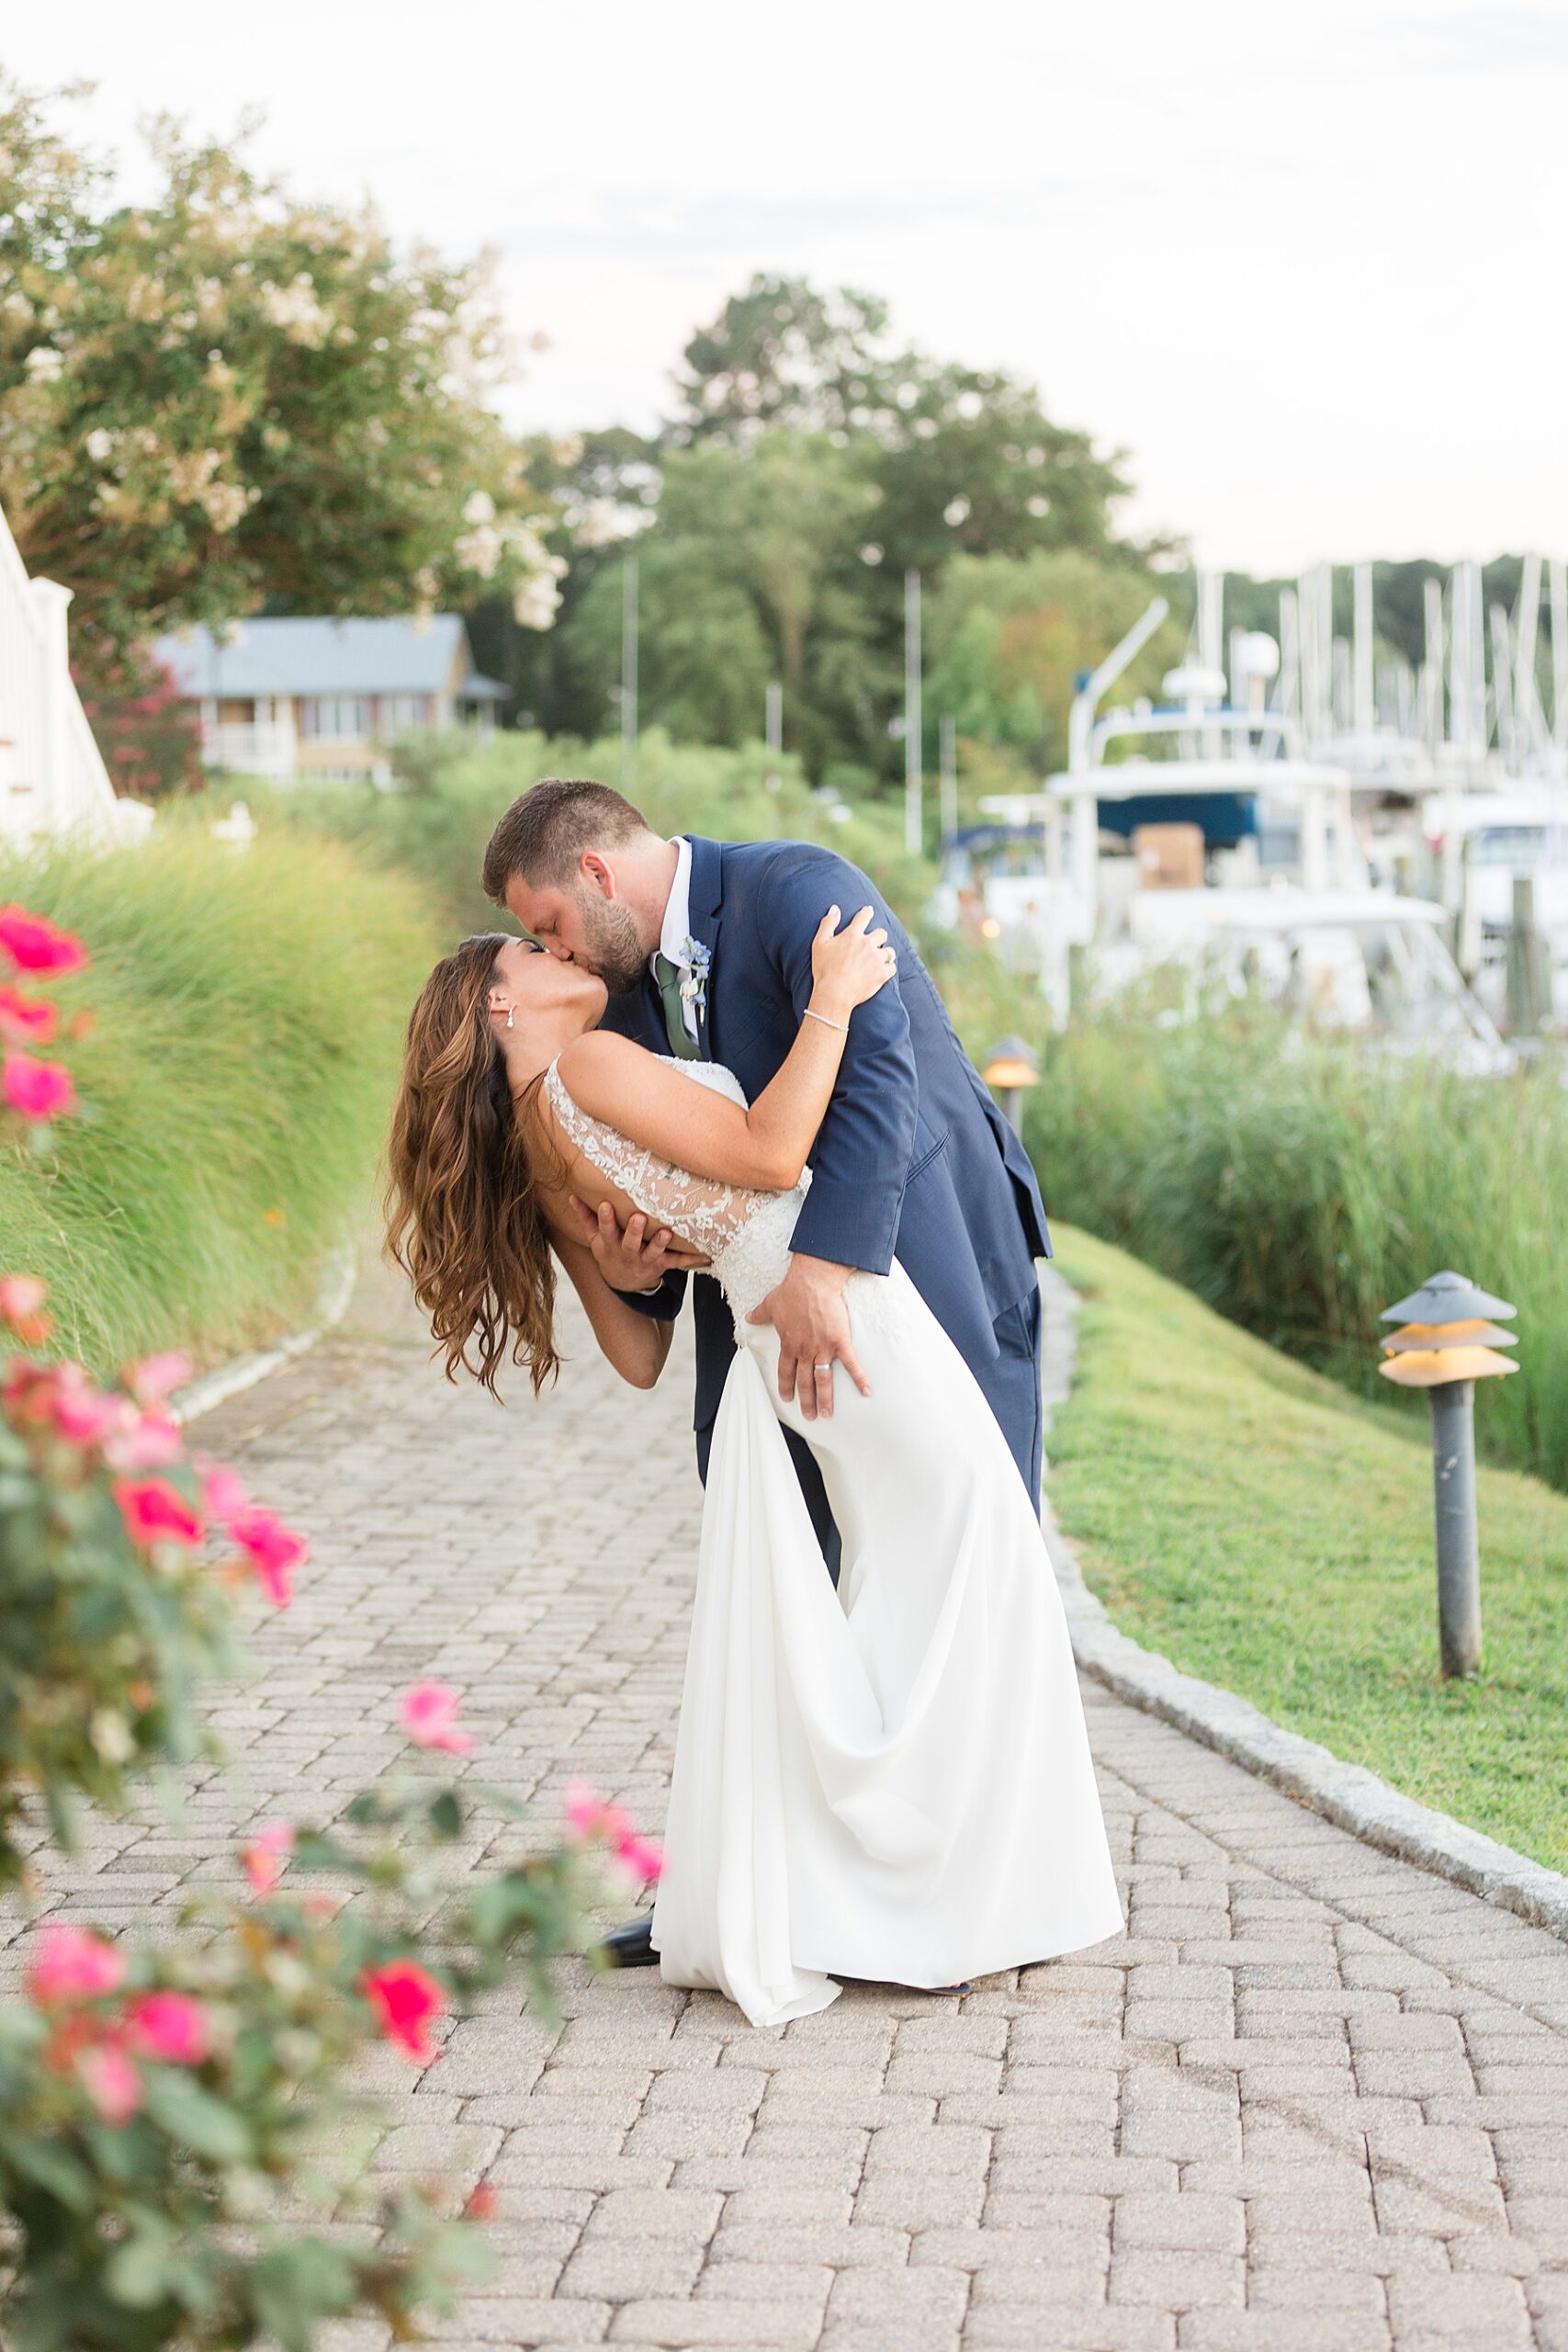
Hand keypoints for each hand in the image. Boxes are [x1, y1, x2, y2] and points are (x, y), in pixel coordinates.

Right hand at [568, 1197, 708, 1292]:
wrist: (624, 1283)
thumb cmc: (610, 1251)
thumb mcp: (595, 1239)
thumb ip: (586, 1218)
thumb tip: (572, 1196)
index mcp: (610, 1245)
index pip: (605, 1231)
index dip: (605, 1219)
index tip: (605, 1204)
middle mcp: (627, 1254)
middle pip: (630, 1243)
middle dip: (634, 1231)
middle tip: (639, 1217)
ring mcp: (645, 1260)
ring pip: (653, 1252)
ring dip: (660, 1243)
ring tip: (667, 1233)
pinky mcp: (662, 1265)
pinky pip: (678, 1262)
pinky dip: (692, 1259)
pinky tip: (706, 1255)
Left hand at [746, 1252, 870, 1419]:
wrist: (812, 1282)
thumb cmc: (792, 1291)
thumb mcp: (770, 1303)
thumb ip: (760, 1314)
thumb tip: (748, 1317)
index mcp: (789, 1344)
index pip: (785, 1371)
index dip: (786, 1386)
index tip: (787, 1398)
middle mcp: (804, 1351)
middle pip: (804, 1381)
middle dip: (806, 1401)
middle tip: (809, 1416)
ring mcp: (822, 1348)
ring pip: (823, 1380)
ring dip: (825, 1399)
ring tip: (827, 1414)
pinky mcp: (840, 1342)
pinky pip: (851, 1364)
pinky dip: (859, 1379)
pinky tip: (866, 1392)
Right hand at [809, 904, 897, 1023]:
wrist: (834, 993)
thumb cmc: (824, 969)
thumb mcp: (819, 943)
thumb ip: (828, 923)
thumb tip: (835, 908)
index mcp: (852, 935)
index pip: (863, 917)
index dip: (867, 912)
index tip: (869, 910)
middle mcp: (867, 944)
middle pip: (881, 933)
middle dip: (879, 936)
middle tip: (875, 942)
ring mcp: (876, 959)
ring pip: (889, 951)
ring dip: (885, 953)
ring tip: (881, 958)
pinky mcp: (882, 974)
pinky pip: (892, 967)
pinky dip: (888, 968)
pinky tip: (884, 970)